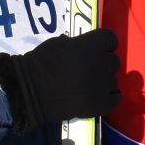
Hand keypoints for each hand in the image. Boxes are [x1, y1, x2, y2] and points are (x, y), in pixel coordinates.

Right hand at [0, 28, 120, 135]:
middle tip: (88, 70)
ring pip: (113, 80)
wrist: (29, 91)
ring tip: (87, 87)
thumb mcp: (59, 44)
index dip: (104, 45)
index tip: (96, 50)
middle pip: (114, 61)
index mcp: (91, 45)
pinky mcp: (100, 104)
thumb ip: (78, 44)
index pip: (111, 39)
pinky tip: (95, 97)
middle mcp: (101, 63)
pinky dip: (108, 98)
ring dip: (103, 82)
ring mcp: (102, 85)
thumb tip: (85, 48)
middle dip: (103, 64)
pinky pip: (115, 98)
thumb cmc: (40, 64)